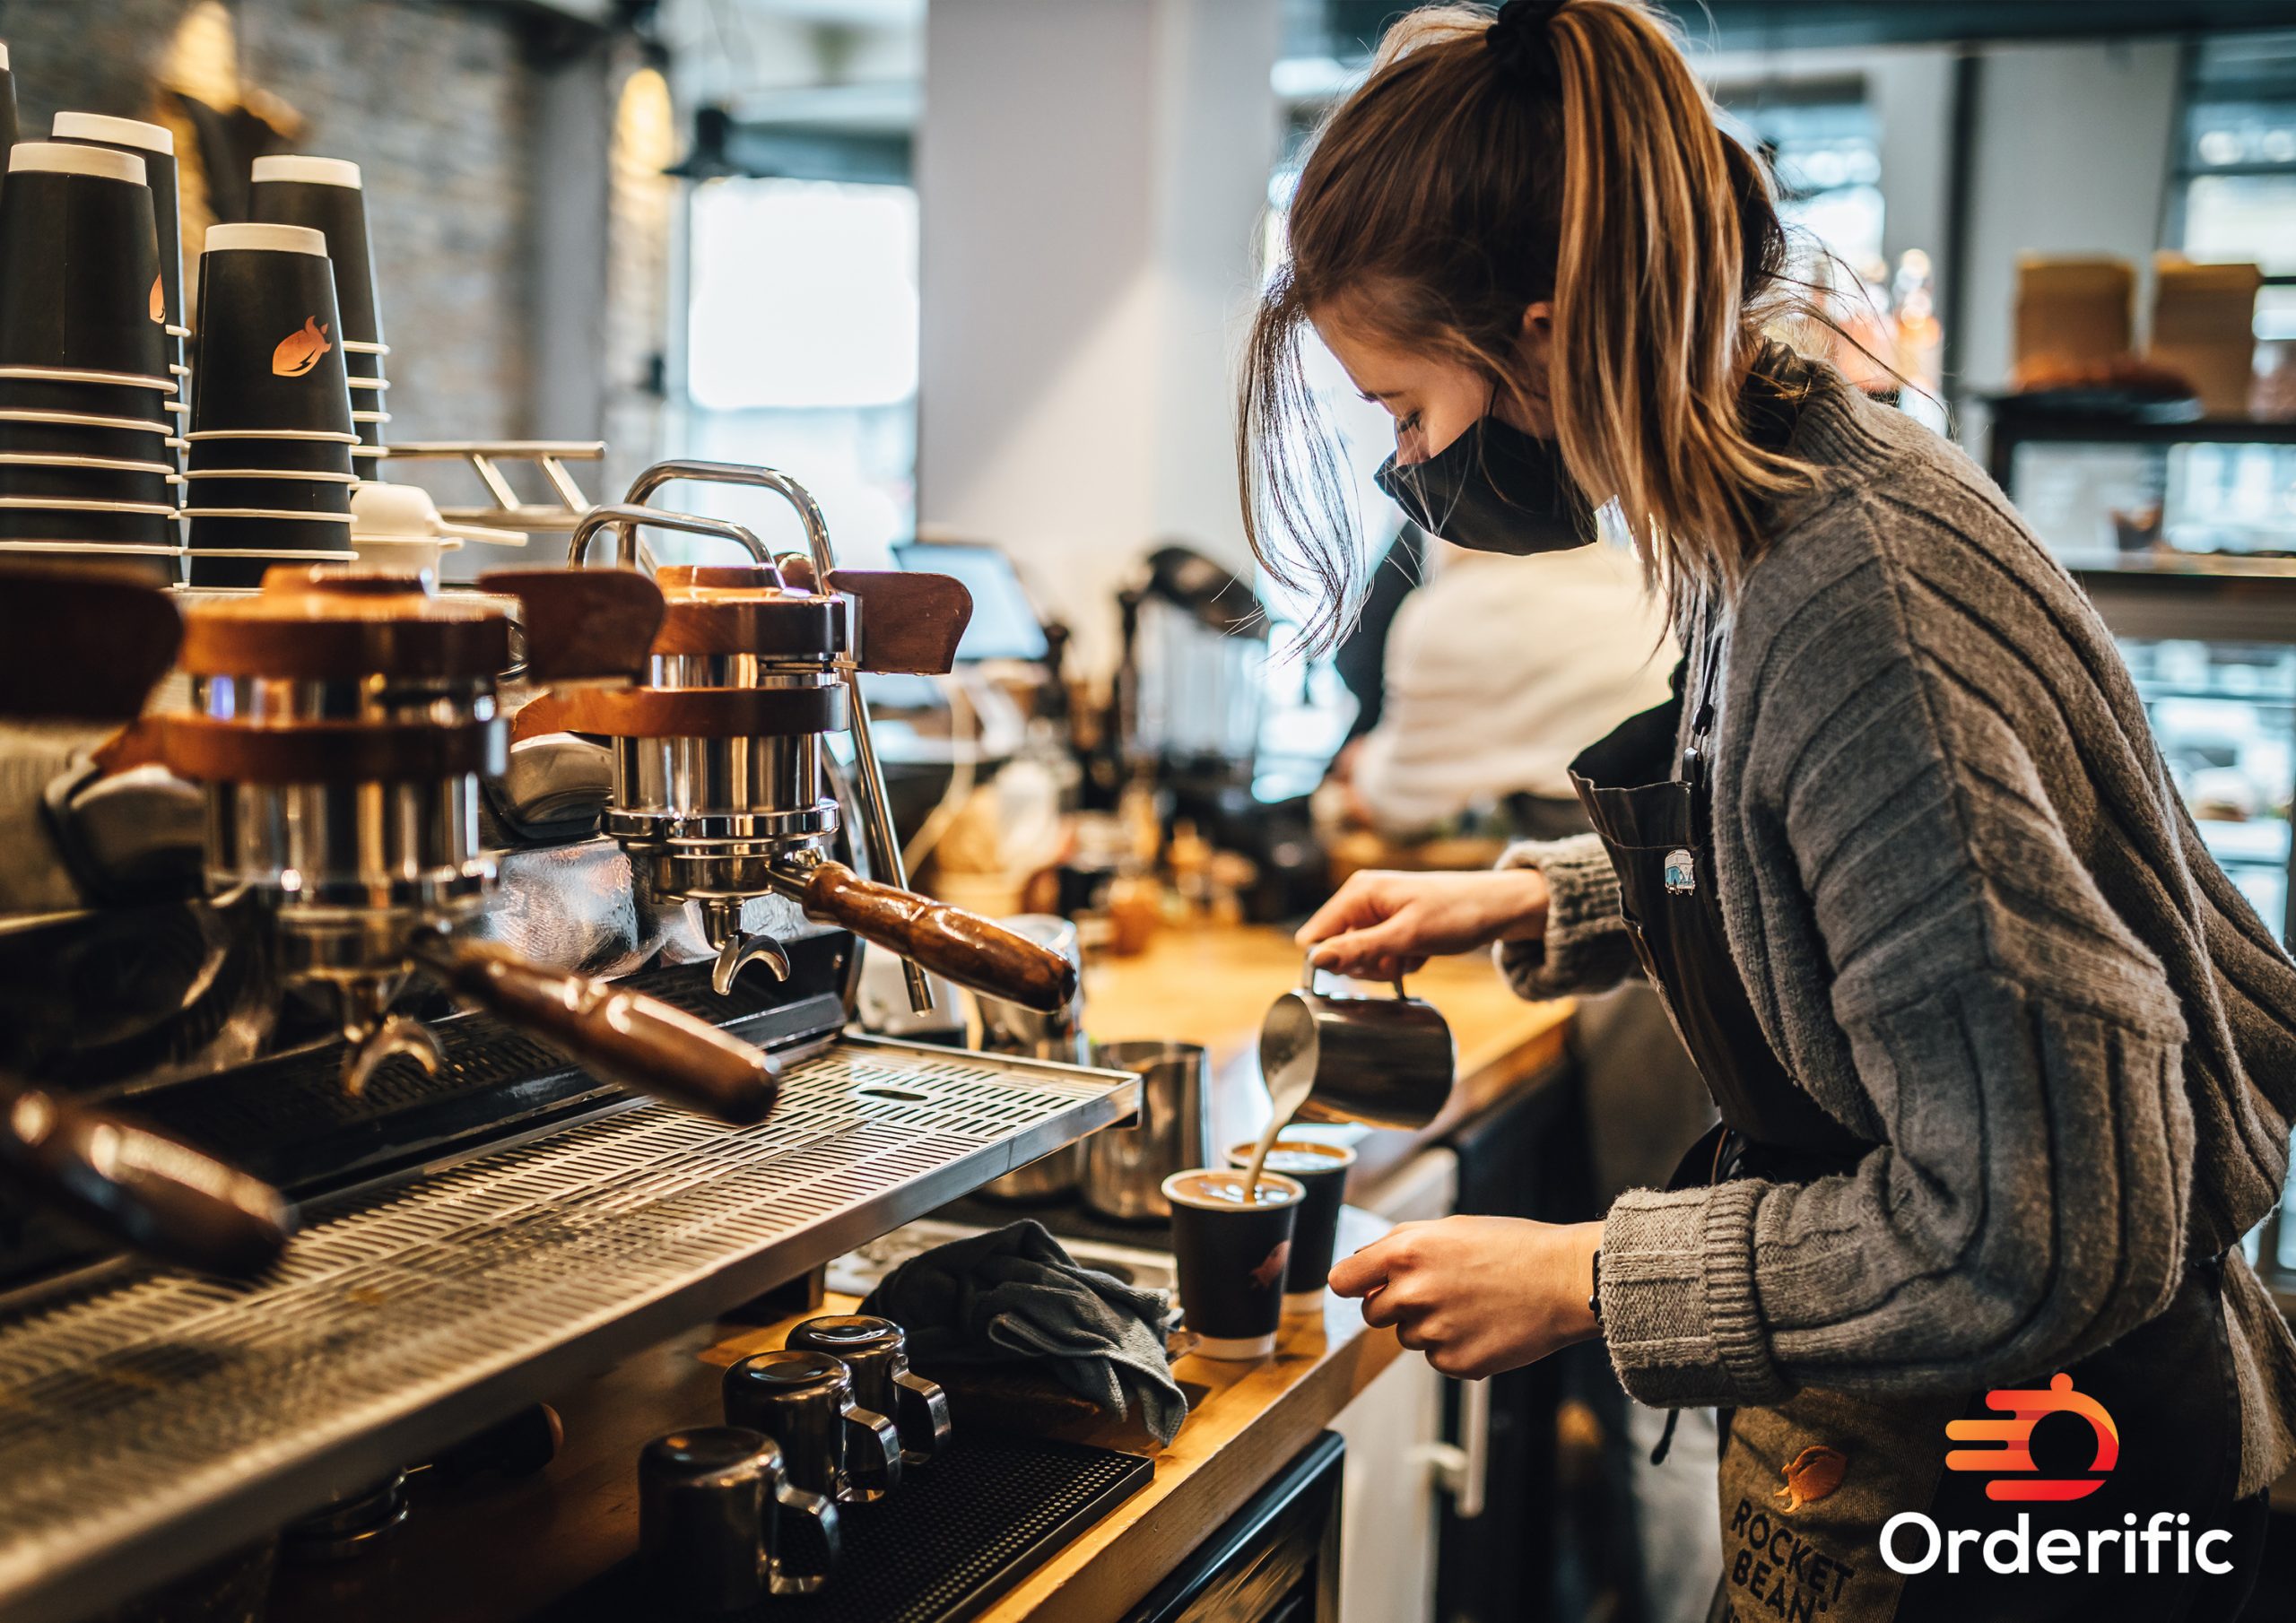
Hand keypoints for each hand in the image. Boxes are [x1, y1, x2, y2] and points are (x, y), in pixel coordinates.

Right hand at [1295, 868, 1548, 982]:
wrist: (1500, 908)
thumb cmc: (1457, 913)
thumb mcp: (1406, 936)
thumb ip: (1359, 948)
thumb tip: (1316, 958)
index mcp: (1358, 892)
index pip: (1316, 935)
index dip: (1331, 960)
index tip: (1363, 968)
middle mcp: (1363, 900)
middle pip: (1338, 950)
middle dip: (1366, 964)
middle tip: (1397, 959)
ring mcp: (1378, 914)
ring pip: (1361, 958)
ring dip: (1386, 966)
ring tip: (1413, 953)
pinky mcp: (1394, 926)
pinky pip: (1382, 956)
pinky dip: (1400, 962)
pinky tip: (1421, 953)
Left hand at [1328, 1216, 1601, 1378]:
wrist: (1564, 1281)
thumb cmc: (1512, 1248)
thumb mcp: (1449, 1228)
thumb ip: (1397, 1246)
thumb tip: (1360, 1265)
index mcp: (1406, 1252)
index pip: (1342, 1280)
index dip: (1353, 1283)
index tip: (1362, 1287)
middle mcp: (1413, 1293)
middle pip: (1372, 1314)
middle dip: (1395, 1306)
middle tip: (1437, 1292)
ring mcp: (1434, 1332)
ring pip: (1407, 1338)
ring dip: (1428, 1326)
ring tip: (1471, 1305)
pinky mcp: (1456, 1363)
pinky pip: (1437, 1359)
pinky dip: (1454, 1348)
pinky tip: (1483, 1326)